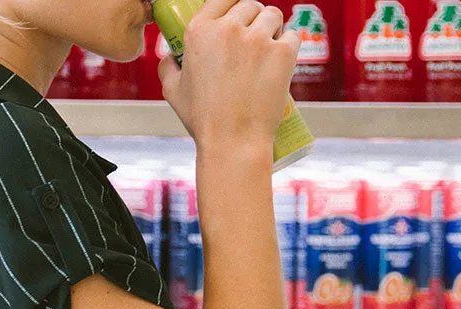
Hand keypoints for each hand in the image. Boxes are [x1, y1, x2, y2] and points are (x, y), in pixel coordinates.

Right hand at [159, 0, 300, 154]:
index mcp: (200, 31)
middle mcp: (229, 28)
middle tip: (253, 42)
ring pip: (273, 14)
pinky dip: (288, 45)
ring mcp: (258, 38)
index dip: (233, 6)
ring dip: (272, 28)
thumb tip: (170, 57)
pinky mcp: (282, 51)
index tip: (237, 17)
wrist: (233, 143)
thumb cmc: (204, 121)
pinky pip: (292, 34)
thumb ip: (168, 67)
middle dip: (253, 19)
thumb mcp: (173, 93)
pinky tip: (280, 61)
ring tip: (267, 50)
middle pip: (250, 4)